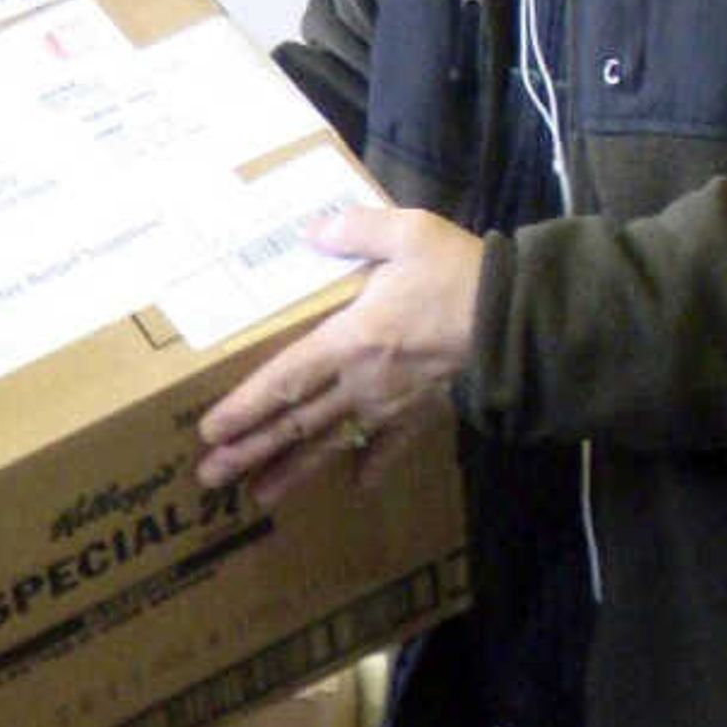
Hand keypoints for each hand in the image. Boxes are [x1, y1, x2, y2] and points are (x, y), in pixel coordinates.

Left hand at [196, 206, 482, 505]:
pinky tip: (357, 485)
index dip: (245, 407)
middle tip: (211, 477)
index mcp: (350, 340)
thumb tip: (311, 230)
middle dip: (251, 452)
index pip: (284, 381)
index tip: (210, 431)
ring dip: (294, 471)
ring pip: (332, 443)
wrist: (517, 317)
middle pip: (297, 424)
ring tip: (260, 497)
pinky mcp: (423, 411)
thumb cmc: (458, 273)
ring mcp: (391, 403)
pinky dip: (373, 464)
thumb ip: (353, 230)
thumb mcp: (405, 232)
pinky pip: (392, 445)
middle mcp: (362, 382)